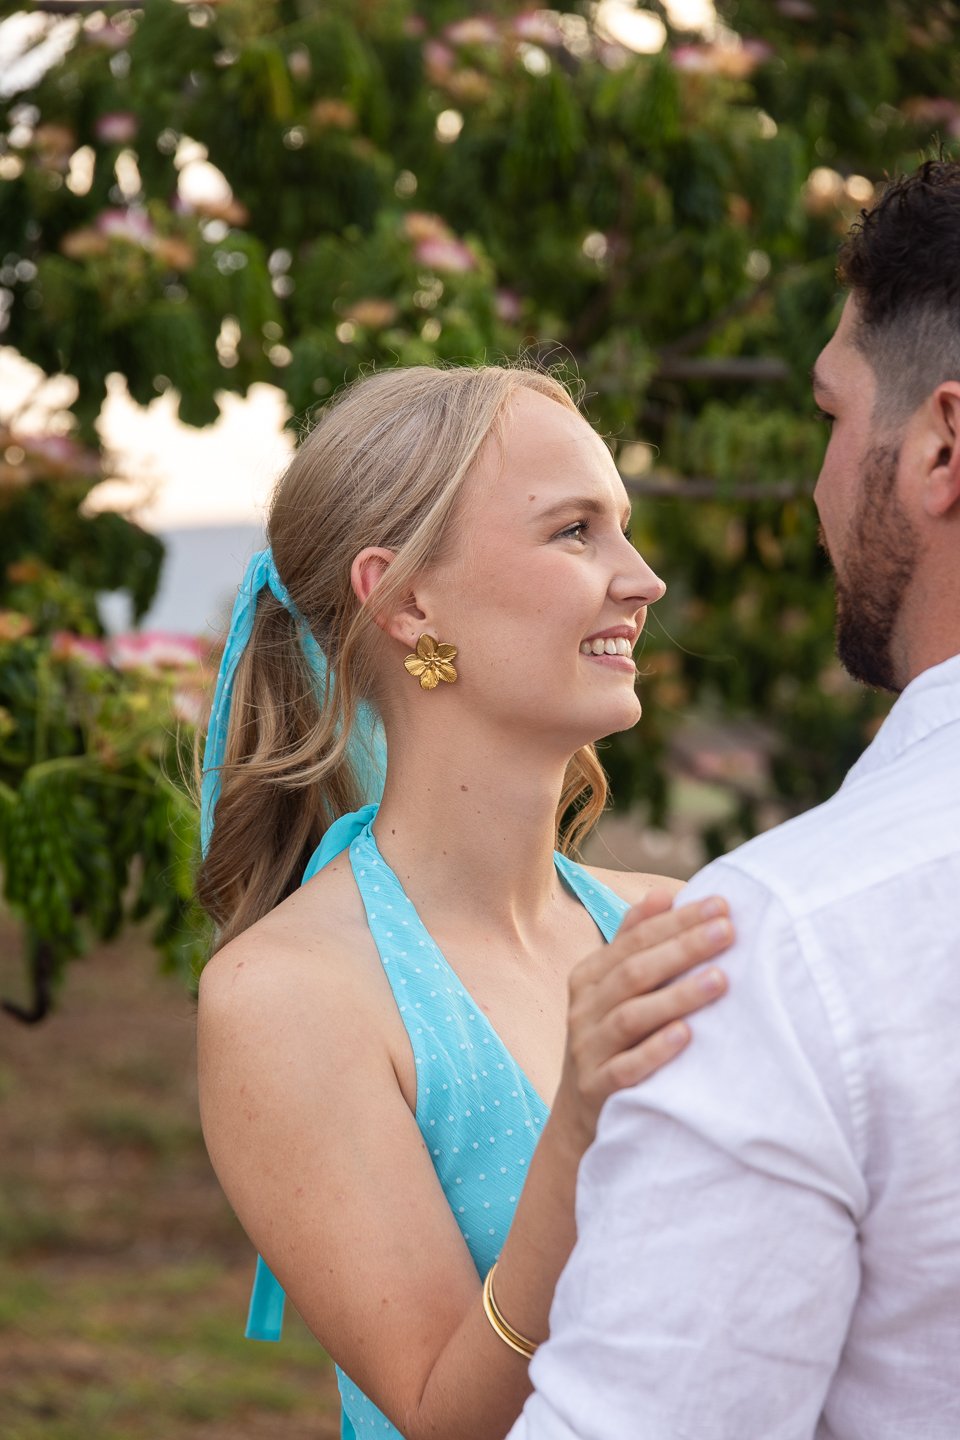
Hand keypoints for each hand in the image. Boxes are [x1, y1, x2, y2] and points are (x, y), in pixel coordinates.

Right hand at [552, 890, 732, 1154]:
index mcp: (589, 977)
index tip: (722, 904)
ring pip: (632, 1017)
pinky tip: (686, 1035)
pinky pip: (625, 1068)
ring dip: (678, 996)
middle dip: (684, 948)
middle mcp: (584, 1009)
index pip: (635, 939)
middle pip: (635, 971)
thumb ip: (634, 941)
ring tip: (721, 980)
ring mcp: (589, 1050)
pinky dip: (655, 1051)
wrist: (579, 1118)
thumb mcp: (612, 990)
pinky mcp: (598, 1090)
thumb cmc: (612, 1039)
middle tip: (729, 931)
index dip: (677, 920)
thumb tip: (663, 893)